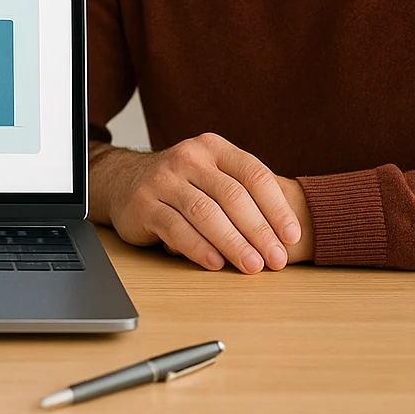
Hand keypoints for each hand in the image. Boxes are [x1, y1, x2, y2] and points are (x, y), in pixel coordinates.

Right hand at [89, 133, 304, 273]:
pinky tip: (216, 264)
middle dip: (259, 231)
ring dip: (233, 243)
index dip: (277, 207)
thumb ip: (242, 193)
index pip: (253, 175)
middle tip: (276, 259)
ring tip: (252, 266)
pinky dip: (199, 248)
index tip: (291, 236)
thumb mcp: (211, 174)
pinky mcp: (143, 204)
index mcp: (213, 148)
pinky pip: (176, 228)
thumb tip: (284, 236)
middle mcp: (188, 158)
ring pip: (206, 213)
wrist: (122, 180)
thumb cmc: (181, 185)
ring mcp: (163, 180)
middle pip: (232, 196)